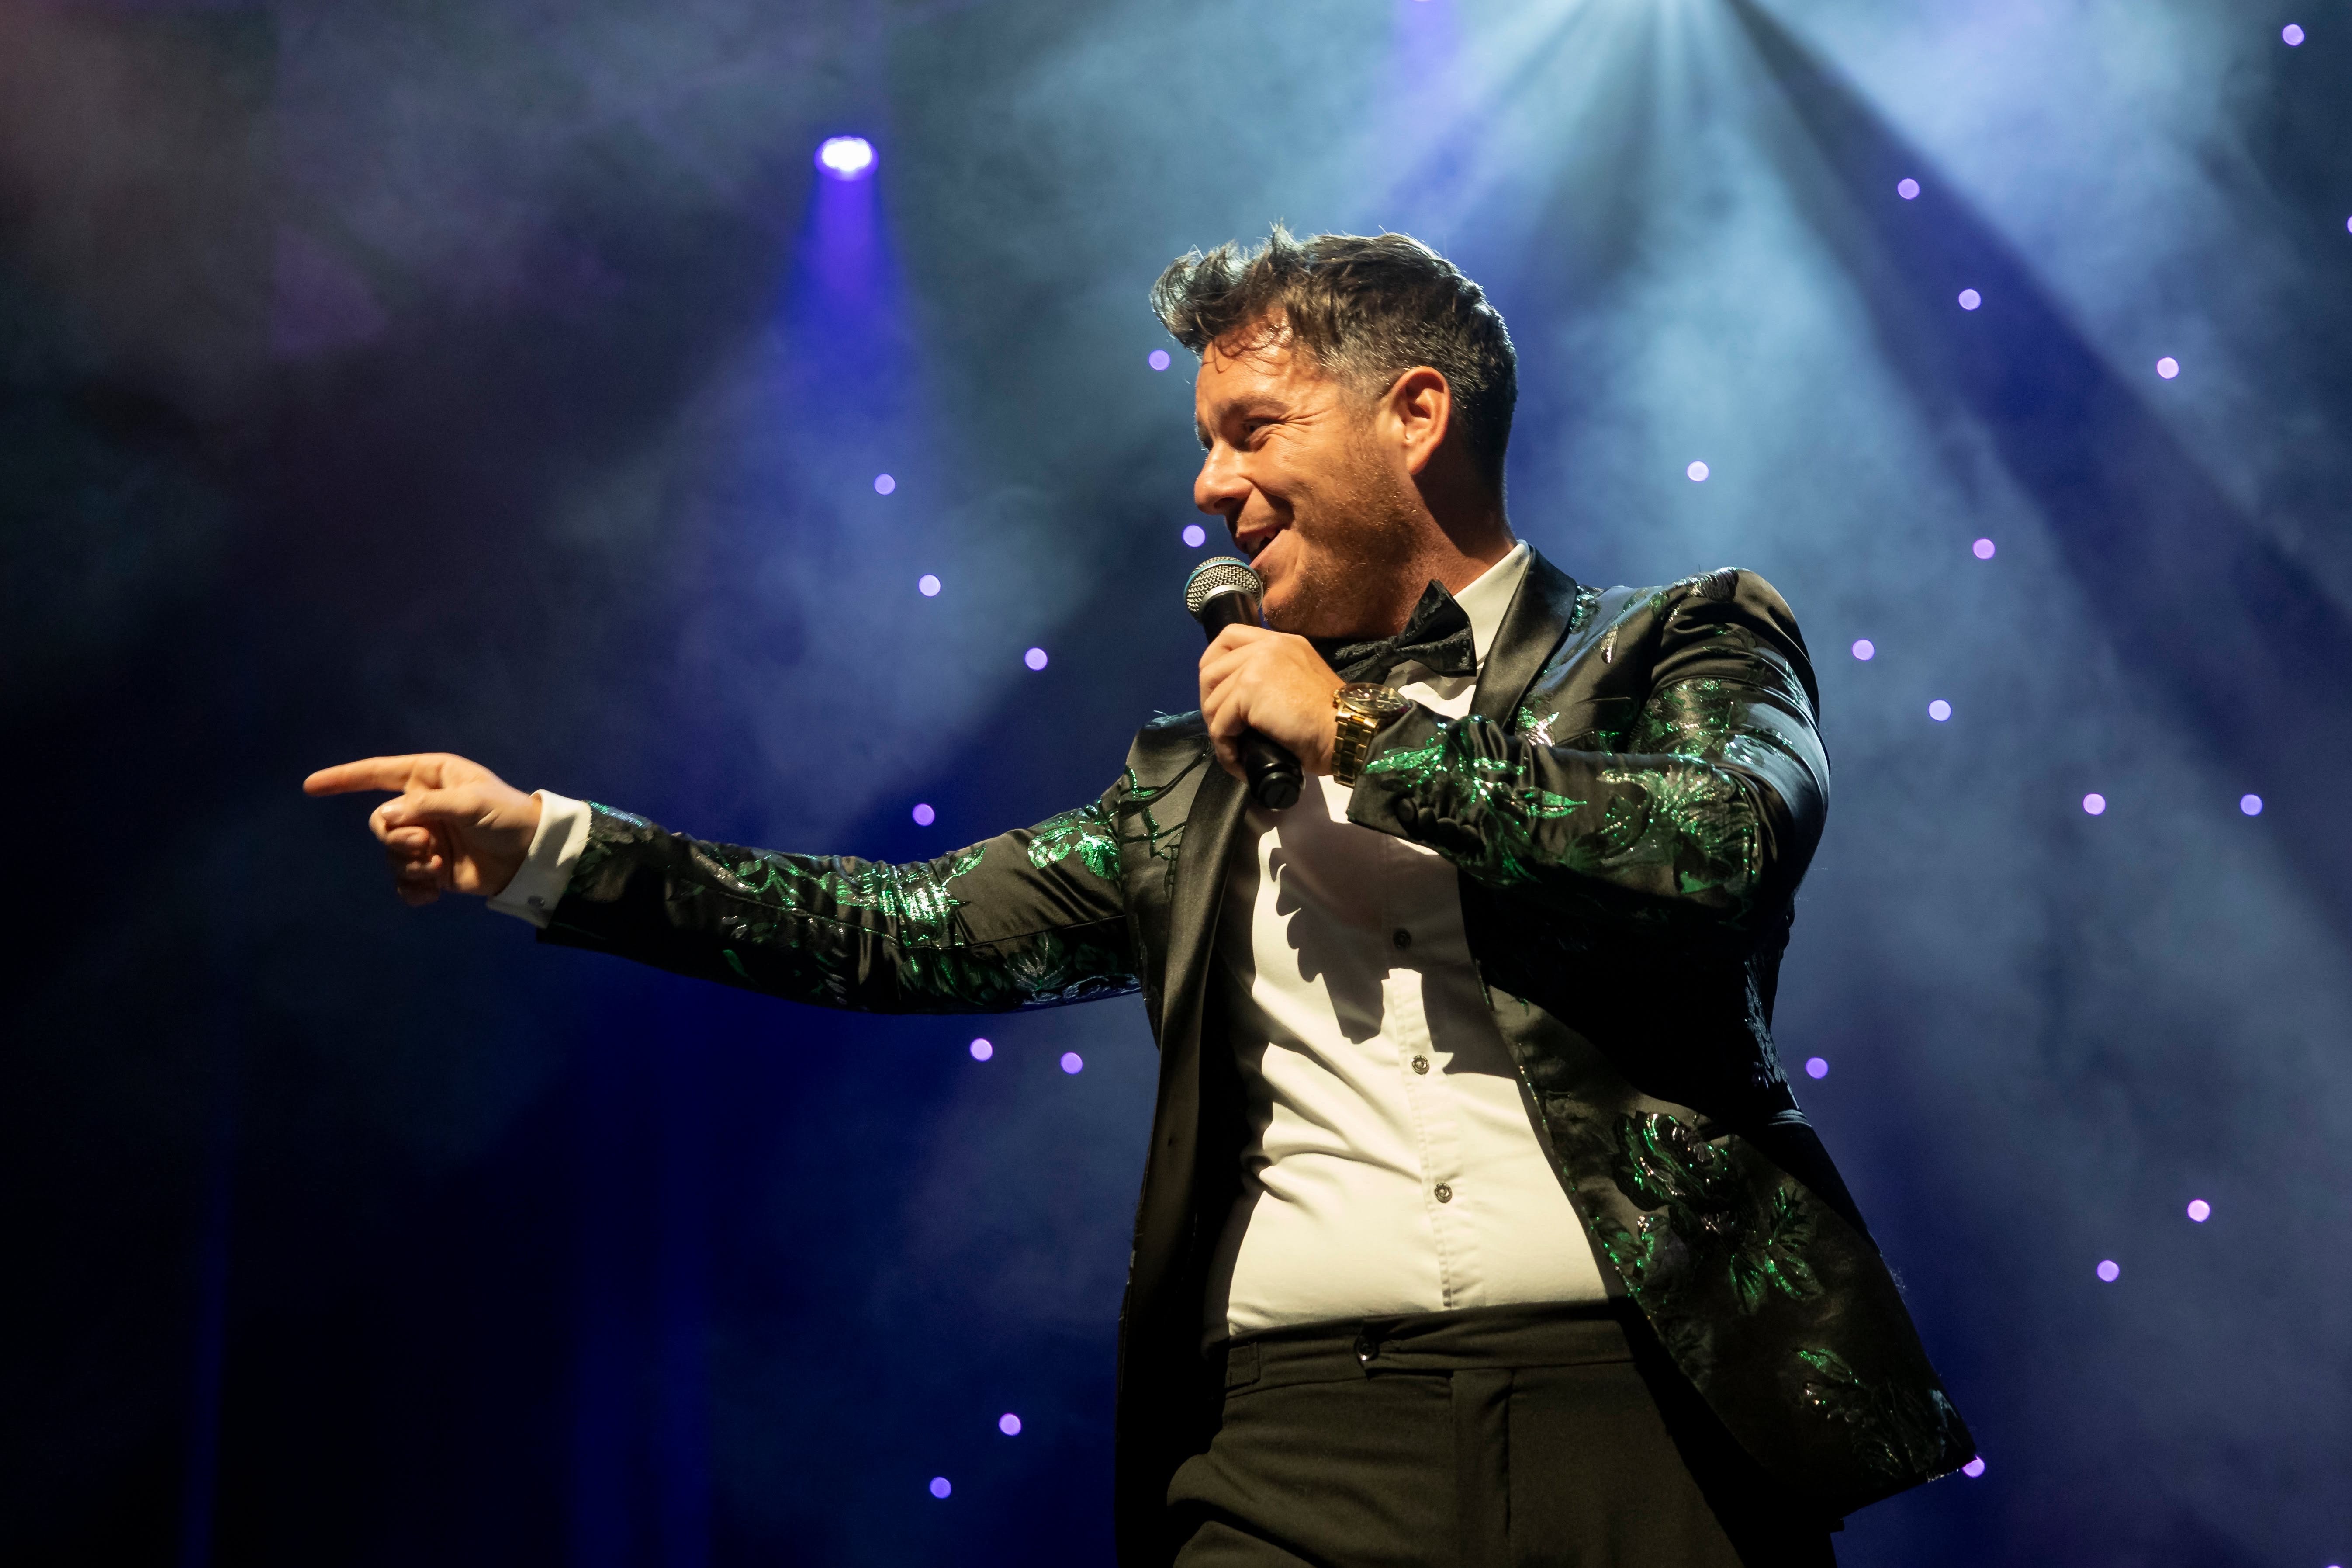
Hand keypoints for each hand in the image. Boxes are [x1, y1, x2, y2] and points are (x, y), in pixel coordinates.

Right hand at [303, 753, 543, 905]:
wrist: (532, 856)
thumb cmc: (507, 817)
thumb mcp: (471, 802)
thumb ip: (426, 806)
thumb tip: (387, 817)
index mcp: (430, 777)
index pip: (377, 773)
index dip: (343, 779)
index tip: (311, 787)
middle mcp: (422, 806)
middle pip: (380, 822)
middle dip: (397, 837)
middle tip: (427, 844)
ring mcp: (426, 838)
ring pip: (391, 853)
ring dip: (409, 864)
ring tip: (438, 866)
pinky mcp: (432, 868)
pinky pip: (404, 881)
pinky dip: (413, 890)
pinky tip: (432, 894)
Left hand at [1198, 626, 1343, 781]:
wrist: (1347, 732)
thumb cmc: (1330, 720)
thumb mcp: (1301, 682)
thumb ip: (1274, 678)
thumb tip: (1240, 702)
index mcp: (1281, 642)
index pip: (1229, 637)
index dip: (1214, 665)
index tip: (1218, 695)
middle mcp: (1267, 646)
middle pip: (1210, 668)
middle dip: (1209, 703)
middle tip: (1224, 730)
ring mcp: (1256, 665)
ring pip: (1212, 701)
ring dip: (1219, 732)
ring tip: (1235, 752)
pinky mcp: (1249, 690)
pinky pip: (1220, 724)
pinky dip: (1225, 748)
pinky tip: (1239, 761)